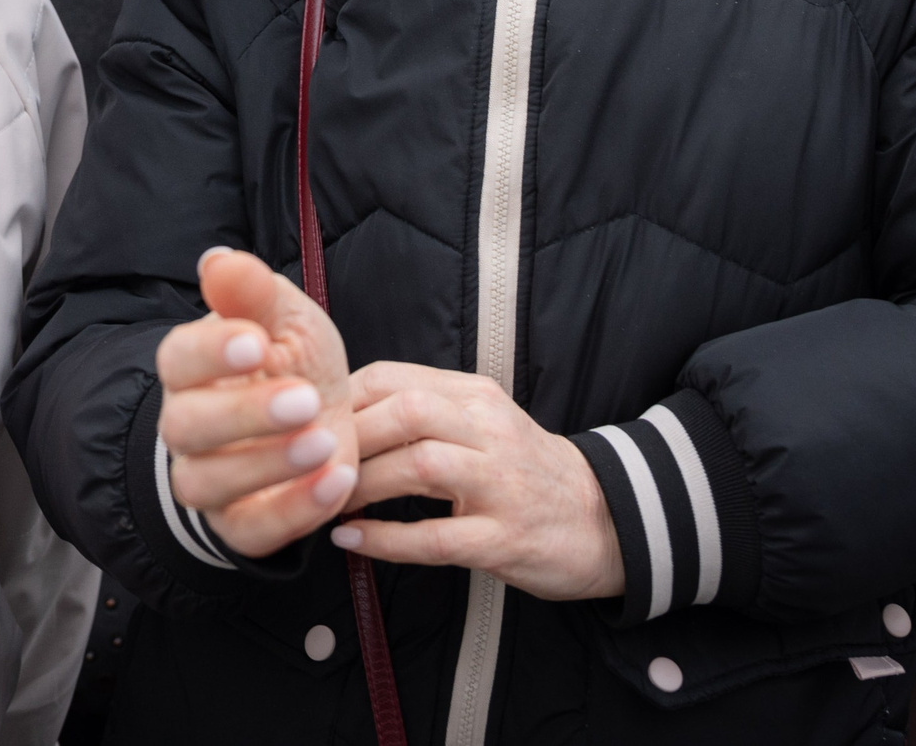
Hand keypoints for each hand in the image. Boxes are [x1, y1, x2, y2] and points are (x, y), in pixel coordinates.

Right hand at [154, 249, 357, 558]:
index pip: (178, 359)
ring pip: (209, 483)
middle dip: (245, 413)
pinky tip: (338, 481)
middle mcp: (187, 427)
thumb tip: (217, 259)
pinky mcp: (242, 526)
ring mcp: (209, 480)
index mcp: (190, 368)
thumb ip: (254, 293)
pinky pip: (254, 531)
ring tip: (324, 442)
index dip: (212, 352)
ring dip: (268, 464)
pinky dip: (296, 510)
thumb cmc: (293, 361)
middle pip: (187, 426)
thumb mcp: (287, 318)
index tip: (256, 341)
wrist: (321, 422)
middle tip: (305, 397)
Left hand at [330, 361, 624, 602]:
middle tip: (309, 462)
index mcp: (475, 397)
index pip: (395, 377)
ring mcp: (500, 485)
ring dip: (362, 484)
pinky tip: (352, 540)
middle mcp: (489, 431)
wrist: (606, 519)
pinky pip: (436, 537)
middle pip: (406, 411)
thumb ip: (425, 409)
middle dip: (348, 437)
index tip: (308, 423)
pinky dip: (386, 539)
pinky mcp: (505, 538)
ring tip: (326, 500)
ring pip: (420, 466)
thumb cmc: (525, 471)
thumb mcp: (483, 422)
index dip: (341, 398)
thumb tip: (341, 411)